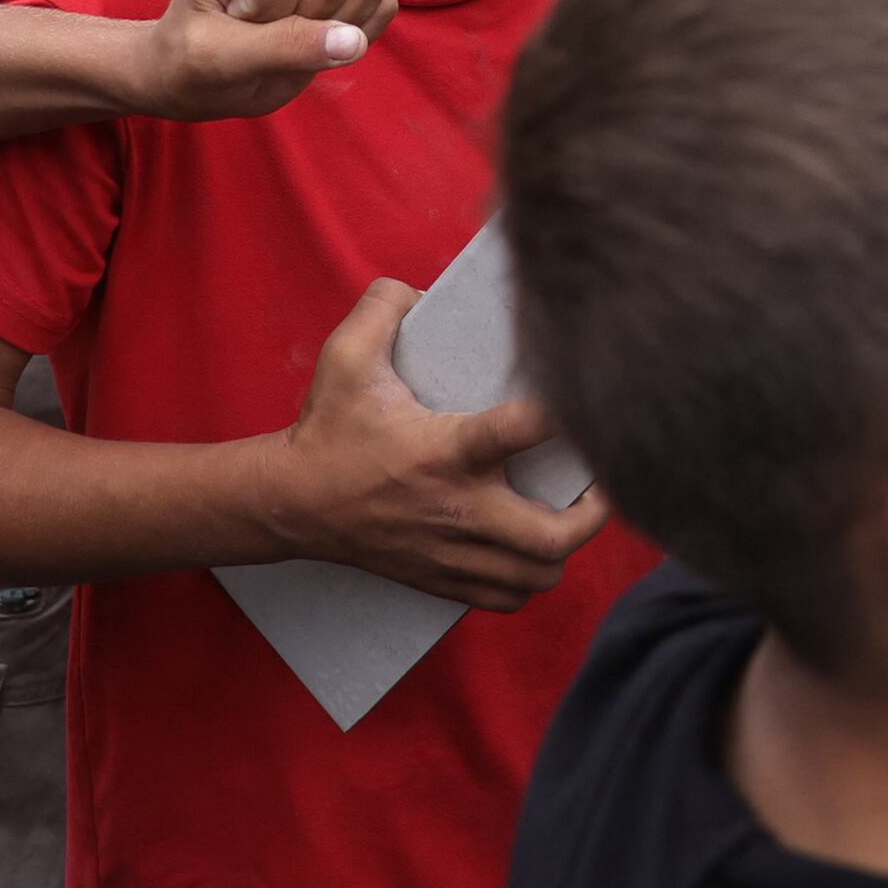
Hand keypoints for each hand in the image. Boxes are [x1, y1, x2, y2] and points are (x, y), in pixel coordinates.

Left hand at [133, 0, 393, 120]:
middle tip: (266, 38)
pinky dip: (359, 26)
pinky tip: (315, 32)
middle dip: (311, 20)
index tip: (239, 29)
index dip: (276, 11)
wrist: (199, 72)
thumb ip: (284, 47)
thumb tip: (354, 42)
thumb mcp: (222, 62)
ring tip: (289, 34)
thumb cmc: (193, 65)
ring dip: (338, 24)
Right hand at [270, 277, 607, 608]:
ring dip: (564, 549)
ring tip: (570, 513)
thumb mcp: (345, 360)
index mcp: (444, 452)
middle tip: (600, 482)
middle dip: (594, 513)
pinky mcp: (439, 579)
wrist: (287, 504)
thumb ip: (382, 309)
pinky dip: (528, 579)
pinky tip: (531, 547)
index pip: (520, 431)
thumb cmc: (326, 430)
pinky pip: (505, 599)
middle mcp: (457, 509)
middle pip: (552, 537)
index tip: (593, 399)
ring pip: (537, 576)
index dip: (563, 414)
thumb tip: (420, 288)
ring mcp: (450, 552)